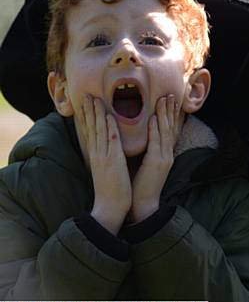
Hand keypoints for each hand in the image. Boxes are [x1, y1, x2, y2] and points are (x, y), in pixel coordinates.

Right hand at [77, 96, 131, 233]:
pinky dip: (109, 128)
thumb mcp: (106, 169)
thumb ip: (105, 157)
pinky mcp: (113, 160)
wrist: (110, 207)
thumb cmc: (112, 189)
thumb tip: (106, 149)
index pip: (89, 132)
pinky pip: (111, 140)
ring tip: (93, 98)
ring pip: (99, 130)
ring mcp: (104, 156)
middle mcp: (97, 153)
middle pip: (91, 128)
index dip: (86, 116)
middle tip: (86, 94)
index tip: (84, 102)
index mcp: (96, 155)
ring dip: (97, 113)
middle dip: (88, 110)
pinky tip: (108, 116)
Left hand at [130, 95, 181, 222]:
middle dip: (171, 110)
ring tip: (164, 99)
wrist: (144, 205)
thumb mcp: (147, 165)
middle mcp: (167, 153)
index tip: (171, 101)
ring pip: (165, 131)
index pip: (170, 130)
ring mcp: (163, 158)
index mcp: (164, 154)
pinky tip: (152, 118)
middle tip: (172, 94)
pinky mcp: (156, 163)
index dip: (171, 114)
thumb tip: (143, 138)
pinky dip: (154, 129)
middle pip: (171, 127)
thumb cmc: (141, 186)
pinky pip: (156, 143)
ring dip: (164, 114)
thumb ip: (148, 150)